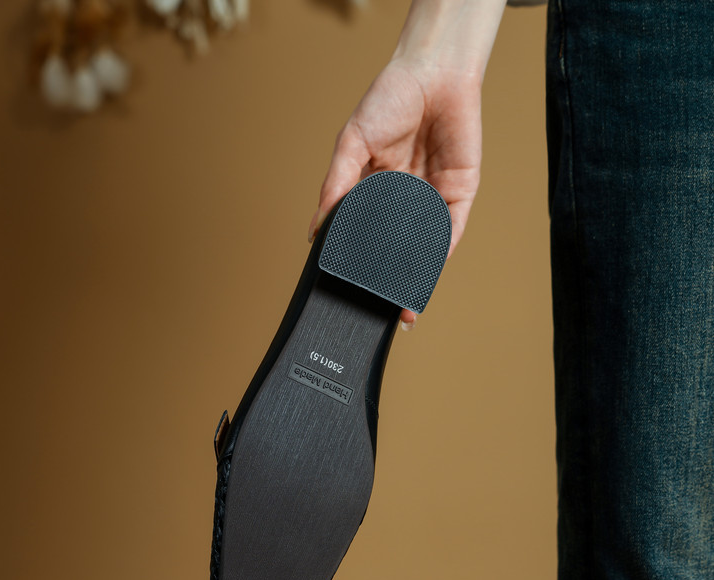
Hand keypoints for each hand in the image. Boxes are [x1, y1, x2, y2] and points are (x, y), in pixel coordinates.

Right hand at [308, 58, 482, 327]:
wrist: (432, 72)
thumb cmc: (389, 100)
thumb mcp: (351, 146)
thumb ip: (335, 186)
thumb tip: (316, 229)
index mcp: (377, 191)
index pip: (368, 234)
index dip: (362, 262)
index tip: (352, 292)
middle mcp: (405, 200)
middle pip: (398, 247)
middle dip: (392, 279)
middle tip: (382, 310)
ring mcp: (432, 199)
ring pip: (424, 246)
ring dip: (417, 275)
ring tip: (404, 304)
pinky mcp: (460, 193)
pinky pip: (450, 230)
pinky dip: (439, 253)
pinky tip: (426, 274)